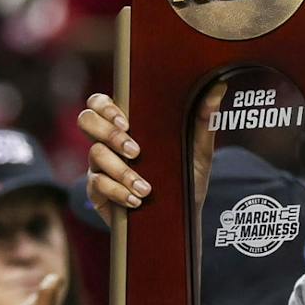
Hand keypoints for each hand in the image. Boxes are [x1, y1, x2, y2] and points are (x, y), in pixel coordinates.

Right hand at [79, 82, 226, 228]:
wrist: (183, 217)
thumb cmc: (186, 176)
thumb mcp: (198, 151)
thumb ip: (204, 120)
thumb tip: (218, 88)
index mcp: (128, 124)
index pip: (101, 103)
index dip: (106, 107)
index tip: (128, 123)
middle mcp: (109, 141)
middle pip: (86, 120)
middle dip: (109, 134)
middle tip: (136, 151)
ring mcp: (100, 166)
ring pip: (95, 154)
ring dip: (122, 171)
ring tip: (145, 188)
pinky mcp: (98, 191)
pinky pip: (96, 185)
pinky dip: (118, 192)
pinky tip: (136, 201)